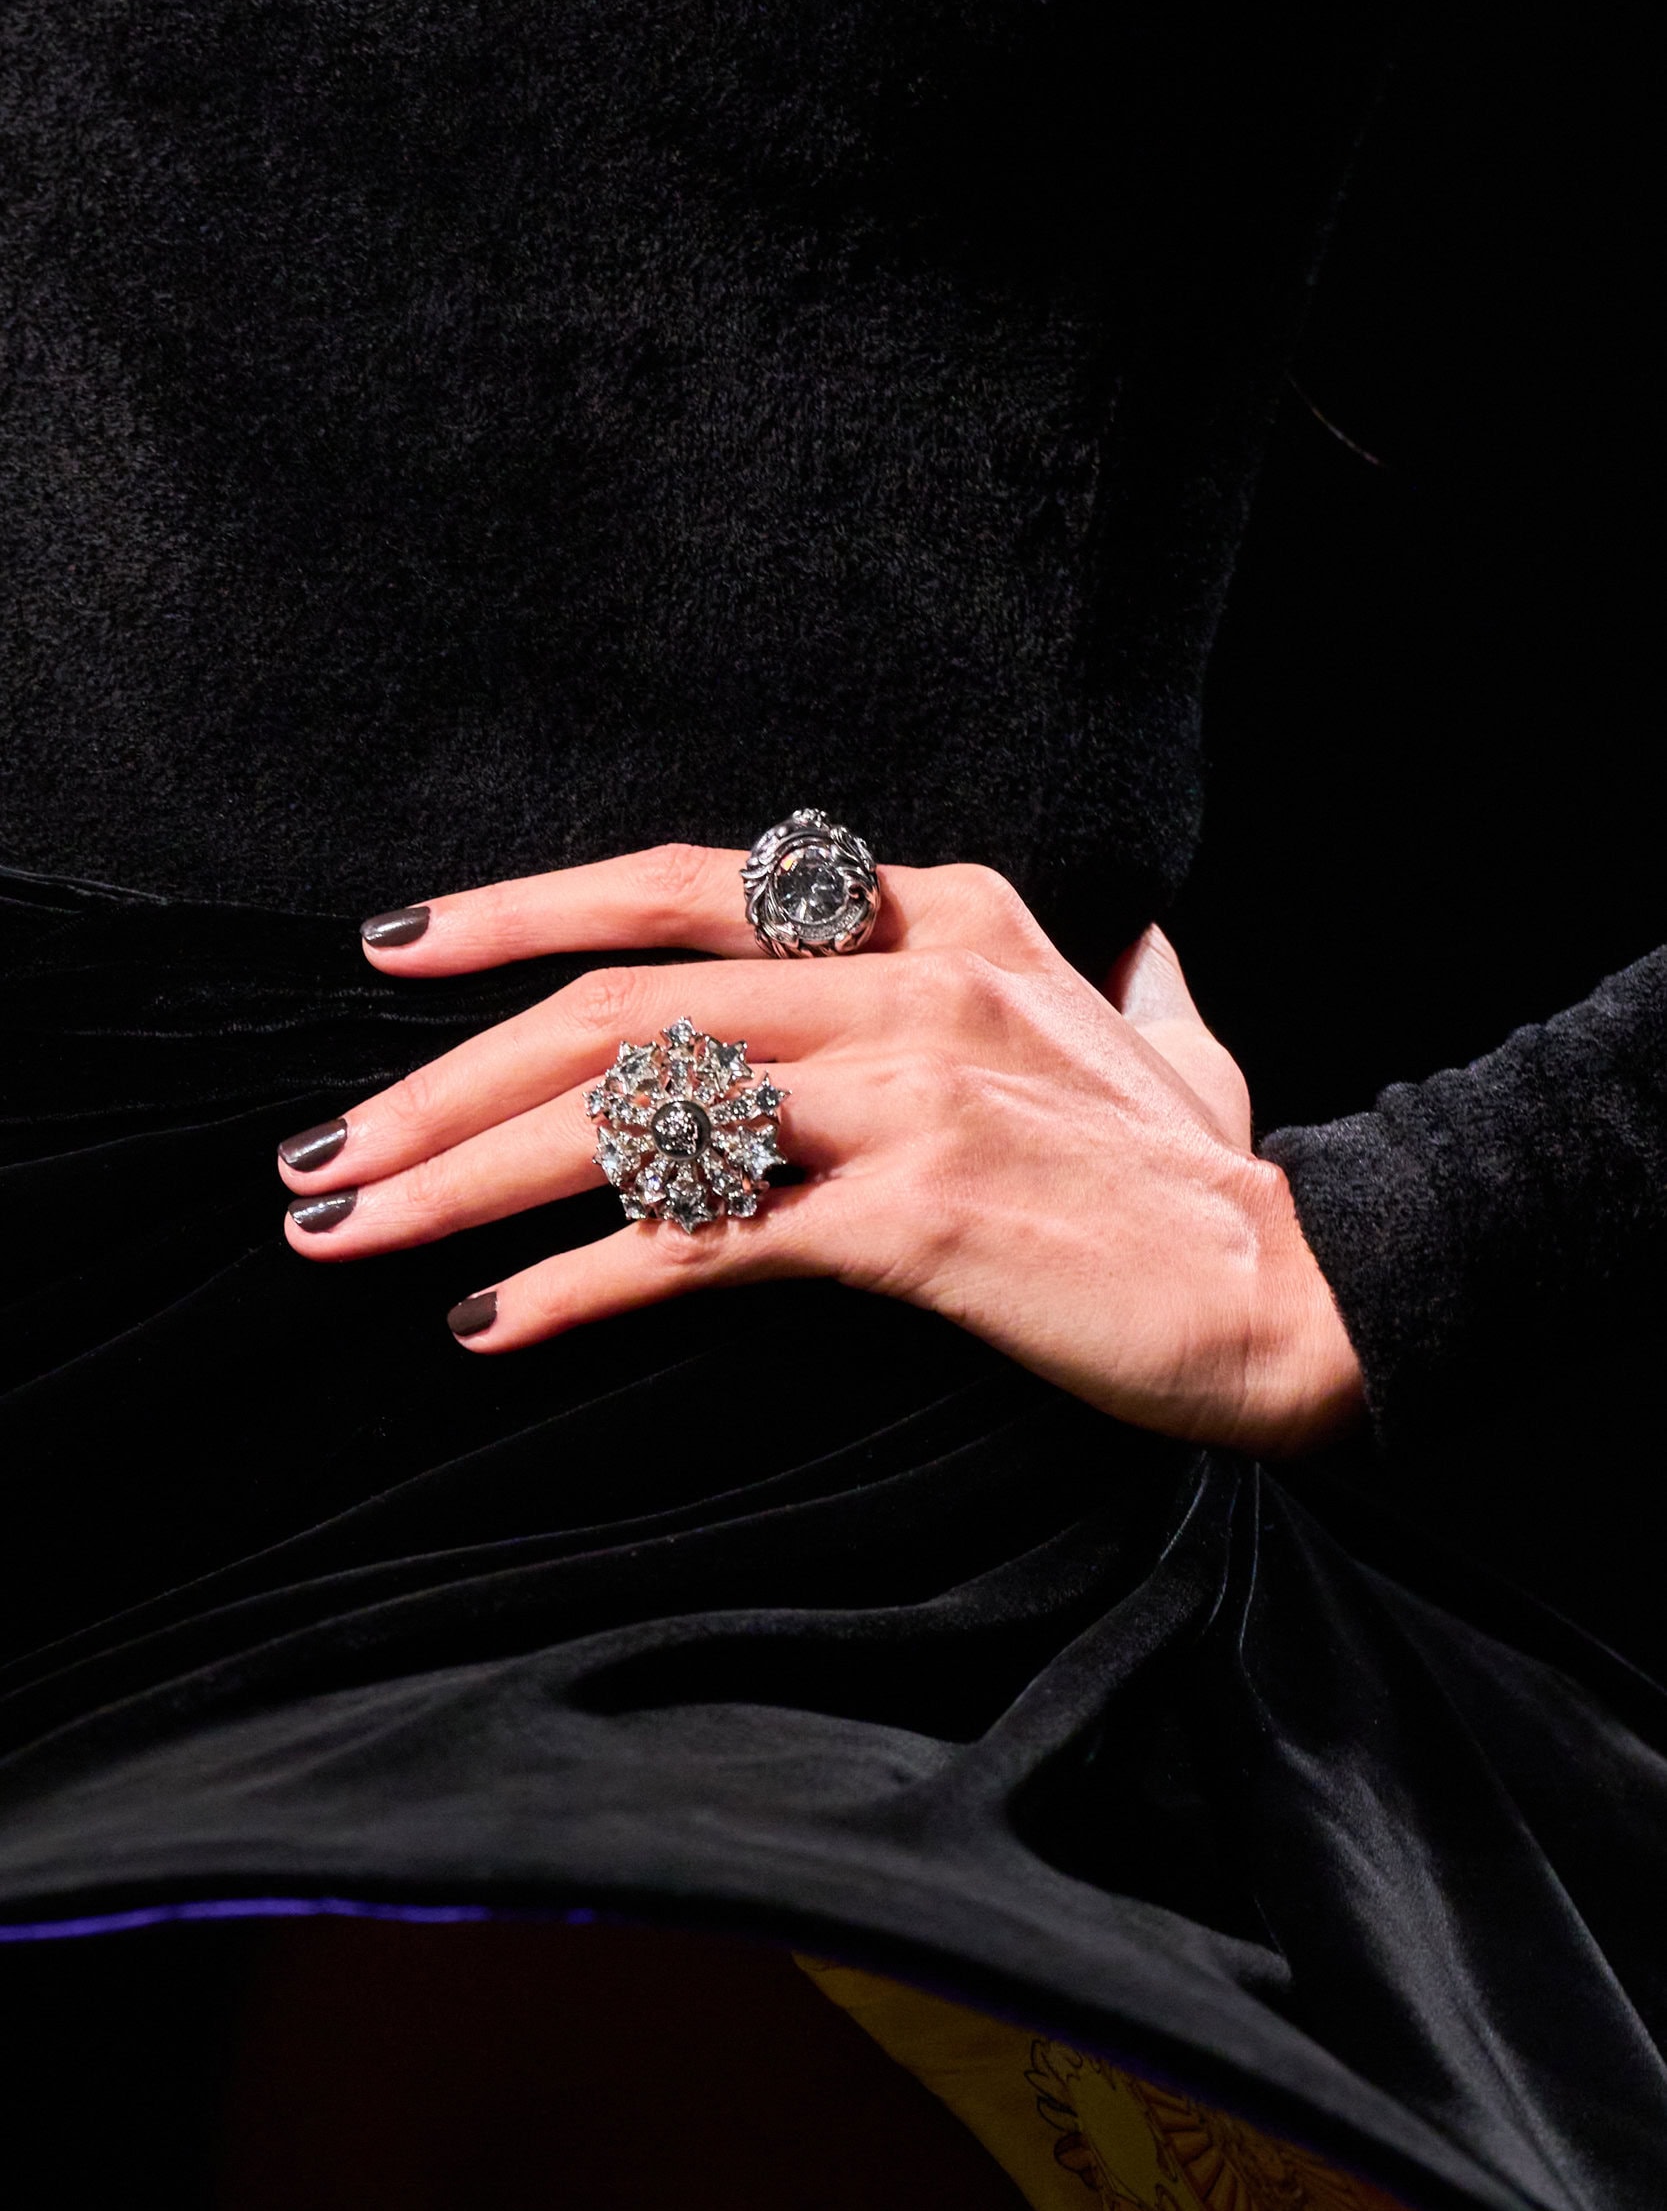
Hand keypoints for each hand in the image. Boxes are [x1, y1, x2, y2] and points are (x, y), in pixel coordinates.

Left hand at [277, 847, 1364, 1452]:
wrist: (1305, 1294)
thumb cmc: (1209, 1184)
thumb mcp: (1159, 1040)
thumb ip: (1121, 989)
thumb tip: (1146, 957)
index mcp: (942, 914)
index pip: (685, 888)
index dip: (527, 910)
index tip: (402, 950)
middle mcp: (908, 975)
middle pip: (616, 1006)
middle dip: (440, 1080)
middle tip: (322, 1153)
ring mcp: (907, 1088)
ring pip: (629, 1112)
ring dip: (461, 1178)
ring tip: (344, 1233)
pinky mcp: (910, 1212)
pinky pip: (700, 1237)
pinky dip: (577, 1281)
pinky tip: (490, 1323)